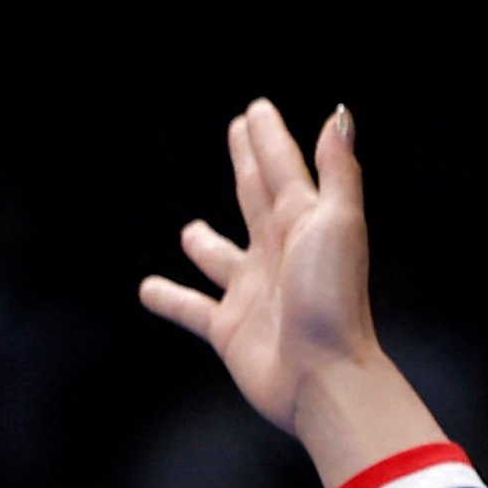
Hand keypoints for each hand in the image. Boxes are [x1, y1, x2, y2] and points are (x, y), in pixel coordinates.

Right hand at [140, 100, 442, 486]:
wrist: (324, 377)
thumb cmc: (333, 301)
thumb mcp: (338, 224)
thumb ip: (337, 171)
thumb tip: (339, 117)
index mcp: (303, 224)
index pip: (282, 169)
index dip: (269, 139)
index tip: (256, 110)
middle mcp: (277, 255)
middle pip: (256, 198)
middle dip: (247, 165)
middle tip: (235, 134)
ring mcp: (253, 292)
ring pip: (220, 258)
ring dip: (204, 244)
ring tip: (190, 230)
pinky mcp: (230, 330)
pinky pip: (192, 310)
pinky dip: (170, 300)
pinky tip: (148, 289)